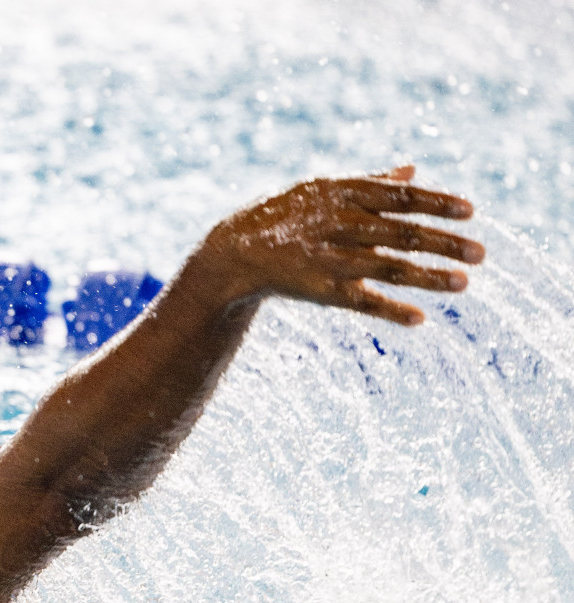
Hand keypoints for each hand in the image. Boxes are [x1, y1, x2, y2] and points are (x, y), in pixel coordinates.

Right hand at [203, 166, 484, 325]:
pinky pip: (362, 301)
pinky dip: (390, 310)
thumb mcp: (322, 189)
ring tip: (464, 284)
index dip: (437, 203)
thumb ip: (369, 182)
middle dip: (445, 243)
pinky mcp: (321, 291)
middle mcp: (339, 225)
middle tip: (482, 253)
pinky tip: (419, 318)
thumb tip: (413, 170)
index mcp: (342, 194)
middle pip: (403, 233)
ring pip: (389, 269)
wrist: (234, 253)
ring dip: (429, 277)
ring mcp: (331, 259)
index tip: (471, 211)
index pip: (400, 197)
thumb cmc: (284, 216)